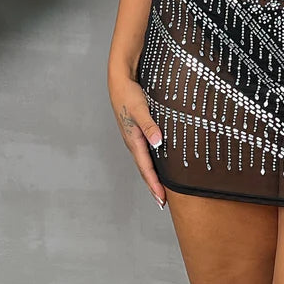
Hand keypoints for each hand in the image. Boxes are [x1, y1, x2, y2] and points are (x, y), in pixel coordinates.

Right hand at [108, 70, 166, 208]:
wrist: (120, 80)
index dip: (155, 185)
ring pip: (145, 161)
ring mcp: (135, 137)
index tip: (162, 200)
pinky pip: (146, 151)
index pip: (146, 168)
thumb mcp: (140, 109)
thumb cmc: (129, 94)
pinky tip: (160, 162)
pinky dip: (153, 161)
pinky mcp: (138, 130)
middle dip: (153, 186)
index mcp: (133, 141)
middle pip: (144, 169)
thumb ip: (149, 125)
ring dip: (153, 175)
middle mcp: (134, 142)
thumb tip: (158, 143)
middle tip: (162, 202)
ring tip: (161, 188)